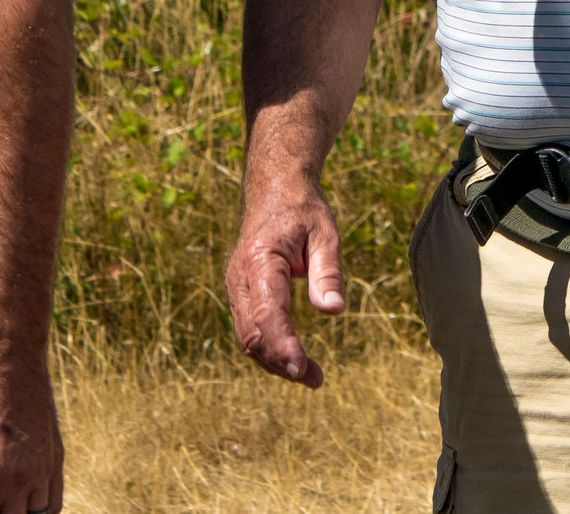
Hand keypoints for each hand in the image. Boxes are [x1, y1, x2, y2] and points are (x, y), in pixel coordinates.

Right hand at [224, 175, 344, 387]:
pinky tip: (295, 359)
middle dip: (281, 362)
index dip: (284, 345)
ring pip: (247, 338)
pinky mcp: (241, 294)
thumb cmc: (302, 211)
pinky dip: (270, 348)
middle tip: (315, 379)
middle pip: (252, 335)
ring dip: (275, 361)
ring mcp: (236, 288)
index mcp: (259, 260)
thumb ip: (327, 271)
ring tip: (312, 376)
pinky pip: (250, 329)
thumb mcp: (325, 233)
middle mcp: (239, 278)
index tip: (302, 368)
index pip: (267, 314)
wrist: (274, 190)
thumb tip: (333, 310)